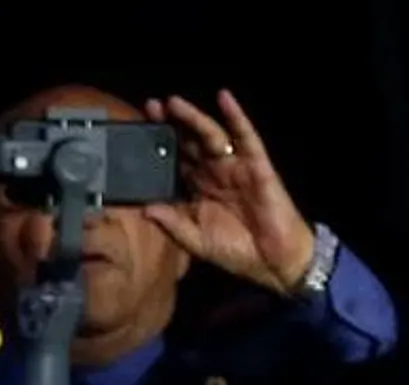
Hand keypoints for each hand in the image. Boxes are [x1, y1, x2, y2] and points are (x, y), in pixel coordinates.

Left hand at [143, 90, 317, 297]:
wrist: (272, 261)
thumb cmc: (235, 251)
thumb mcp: (196, 240)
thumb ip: (172, 224)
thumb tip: (145, 210)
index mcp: (196, 189)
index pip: (173, 162)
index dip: (156, 148)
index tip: (135, 134)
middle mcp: (213, 173)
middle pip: (188, 143)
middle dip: (170, 125)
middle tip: (150, 107)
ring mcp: (234, 166)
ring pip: (210, 135)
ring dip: (193, 117)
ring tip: (173, 103)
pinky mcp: (256, 164)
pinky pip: (246, 136)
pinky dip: (236, 116)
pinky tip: (224, 98)